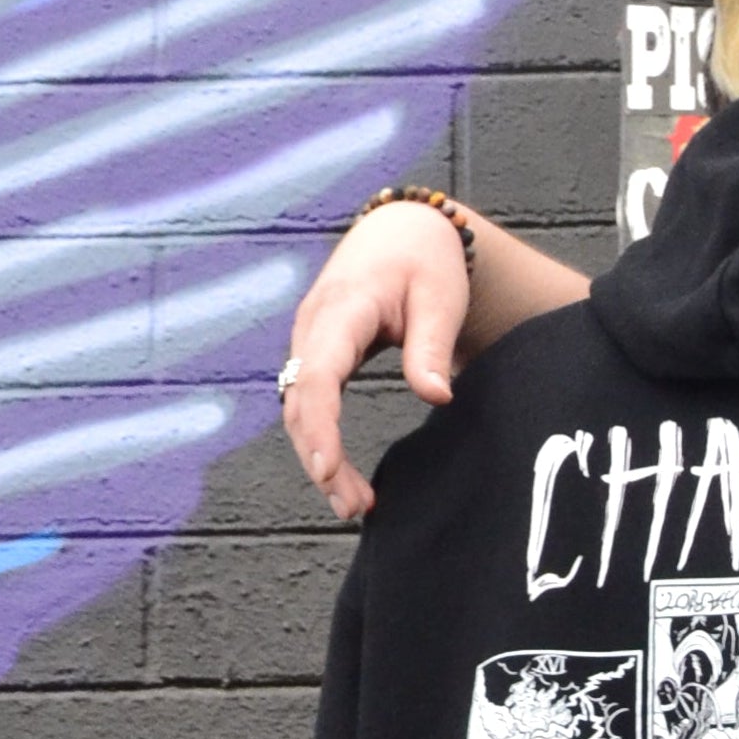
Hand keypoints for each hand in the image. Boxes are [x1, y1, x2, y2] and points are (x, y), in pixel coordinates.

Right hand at [280, 204, 468, 522]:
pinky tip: (341, 476)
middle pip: (301, 402)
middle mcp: (313, 327)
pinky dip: (320, 441)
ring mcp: (309, 341)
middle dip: (320, 458)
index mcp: (342, 309)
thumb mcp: (439, 298)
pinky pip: (308, 403)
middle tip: (353, 507)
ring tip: (353, 505)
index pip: (318, 375)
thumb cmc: (425, 262)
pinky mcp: (316, 354)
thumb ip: (431, 347)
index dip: (319, 426)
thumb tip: (437, 396)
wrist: (404, 231)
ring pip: (299, 409)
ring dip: (319, 458)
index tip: (327, 470)